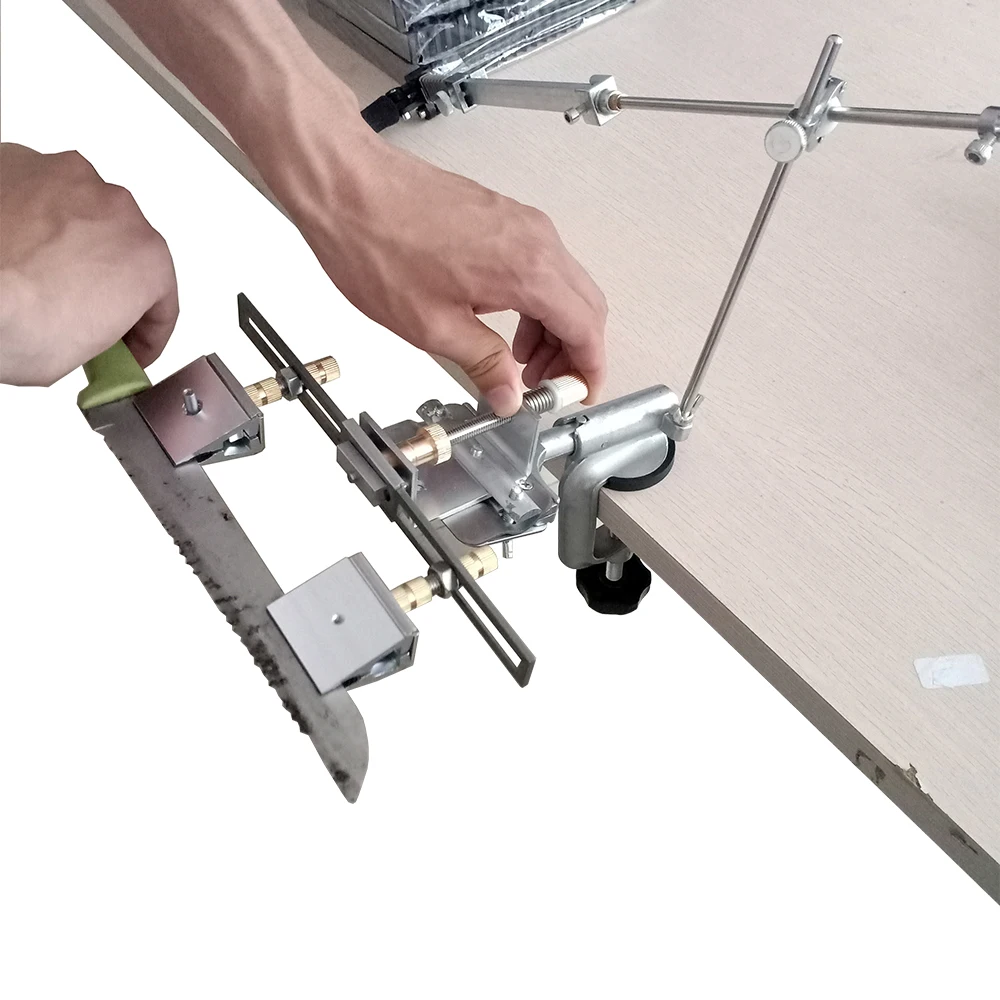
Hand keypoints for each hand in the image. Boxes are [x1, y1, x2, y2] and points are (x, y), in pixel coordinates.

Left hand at [0, 143, 177, 386]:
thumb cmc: (17, 321)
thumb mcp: (83, 354)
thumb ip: (101, 330)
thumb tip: (87, 326)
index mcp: (146, 258)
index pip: (162, 299)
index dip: (147, 331)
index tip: (131, 345)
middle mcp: (115, 208)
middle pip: (122, 245)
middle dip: (106, 276)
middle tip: (81, 308)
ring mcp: (65, 179)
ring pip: (78, 210)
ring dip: (67, 239)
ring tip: (38, 271)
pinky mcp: (16, 163)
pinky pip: (33, 190)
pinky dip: (25, 215)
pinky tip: (11, 244)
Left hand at [262, 123, 606, 416]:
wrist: (347, 187)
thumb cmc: (378, 243)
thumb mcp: (433, 326)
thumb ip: (483, 364)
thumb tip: (506, 393)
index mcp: (527, 269)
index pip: (586, 328)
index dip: (589, 369)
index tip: (581, 393)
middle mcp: (534, 239)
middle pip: (585, 306)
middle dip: (574, 353)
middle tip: (549, 387)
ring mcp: (521, 222)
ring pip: (565, 285)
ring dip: (554, 329)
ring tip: (521, 365)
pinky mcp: (502, 216)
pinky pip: (541, 265)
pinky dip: (537, 302)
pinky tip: (506, 327)